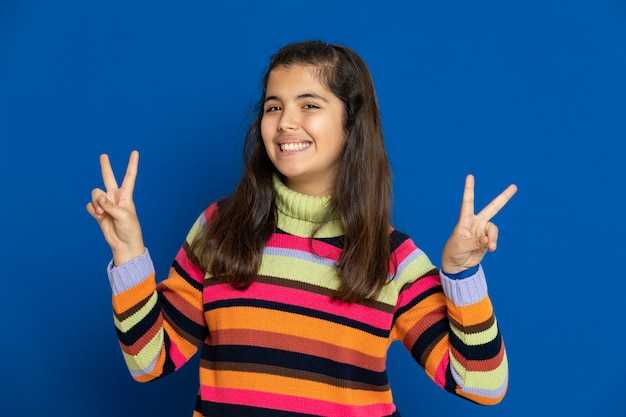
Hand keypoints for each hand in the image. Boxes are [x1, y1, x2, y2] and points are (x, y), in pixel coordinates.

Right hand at [86, 151, 144, 265]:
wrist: (123, 244)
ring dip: (97, 202)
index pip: (129, 176)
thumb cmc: (129, 229)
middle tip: (103, 155)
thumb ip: (110, 205)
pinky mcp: (98, 212)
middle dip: (105, 167)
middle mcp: (115, 197)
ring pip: (95, 194)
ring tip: (103, 213)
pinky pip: (90, 205)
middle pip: (108, 178)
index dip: (132, 164)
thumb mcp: (123, 215)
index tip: (135, 152)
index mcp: (126, 195)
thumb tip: (99, 198)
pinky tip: (99, 217)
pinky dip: (94, 210)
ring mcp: (106, 204)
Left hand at [441, 174, 516, 273]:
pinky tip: (490, 248)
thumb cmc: (454, 252)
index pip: (468, 202)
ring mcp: (483, 231)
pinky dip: (493, 244)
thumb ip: (475, 242)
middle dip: (504, 198)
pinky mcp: (488, 241)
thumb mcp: (461, 246)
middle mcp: (476, 223)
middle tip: (514, 187)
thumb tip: (487, 240)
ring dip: (492, 238)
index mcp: (465, 219)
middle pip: (493, 208)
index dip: (469, 189)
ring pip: (493, 229)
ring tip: (489, 247)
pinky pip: (494, 240)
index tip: (470, 176)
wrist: (457, 266)